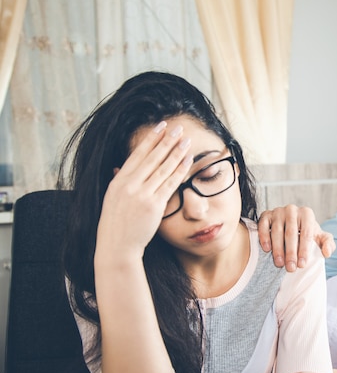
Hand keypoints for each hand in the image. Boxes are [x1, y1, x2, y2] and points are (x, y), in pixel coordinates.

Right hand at [96, 121, 192, 259]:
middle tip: (178, 127)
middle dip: (166, 140)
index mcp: (119, 180)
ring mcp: (142, 194)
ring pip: (163, 168)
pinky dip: (180, 170)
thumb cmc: (116, 223)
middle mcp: (129, 185)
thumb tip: (120, 167)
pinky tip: (188, 160)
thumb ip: (120, 181)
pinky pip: (170, 184)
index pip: (138, 154)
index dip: (151, 139)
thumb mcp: (113, 197)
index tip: (160, 126)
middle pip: (152, 157)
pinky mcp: (154, 205)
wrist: (117, 245)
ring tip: (186, 140)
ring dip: (176, 152)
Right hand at [258, 205, 335, 271]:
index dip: (304, 250)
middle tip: (290, 268)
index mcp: (307, 214)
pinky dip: (264, 237)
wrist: (293, 226)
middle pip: (291, 233)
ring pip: (277, 231)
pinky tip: (267, 249)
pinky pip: (263, 226)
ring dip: (278, 249)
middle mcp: (292, 210)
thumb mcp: (320, 238)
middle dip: (291, 253)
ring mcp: (278, 211)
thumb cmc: (307, 233)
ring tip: (279, 263)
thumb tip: (327, 253)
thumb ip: (328, 244)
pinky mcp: (266, 215)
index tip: (302, 265)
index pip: (306, 233)